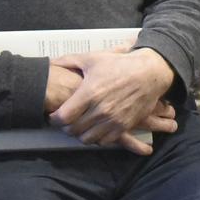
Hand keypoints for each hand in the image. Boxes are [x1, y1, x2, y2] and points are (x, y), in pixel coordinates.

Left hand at [48, 47, 178, 155]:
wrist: (150, 73)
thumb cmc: (120, 65)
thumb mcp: (93, 58)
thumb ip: (69, 61)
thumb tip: (50, 62)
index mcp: (89, 93)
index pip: (63, 116)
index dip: (54, 118)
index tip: (53, 115)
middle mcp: (100, 110)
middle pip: (73, 130)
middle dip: (65, 127)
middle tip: (64, 121)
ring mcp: (113, 120)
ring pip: (87, 138)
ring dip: (79, 134)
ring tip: (78, 126)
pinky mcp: (124, 126)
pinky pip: (104, 141)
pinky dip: (96, 138)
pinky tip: (94, 129)